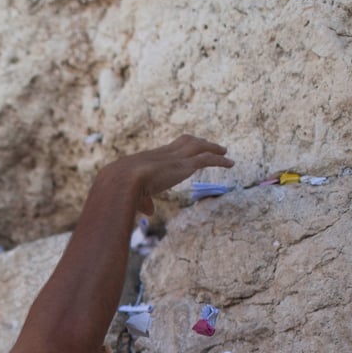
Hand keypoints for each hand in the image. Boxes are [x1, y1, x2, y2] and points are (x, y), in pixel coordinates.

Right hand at [107, 135, 234, 214]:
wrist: (122, 180)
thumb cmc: (120, 189)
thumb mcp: (132, 195)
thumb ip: (144, 202)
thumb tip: (150, 211)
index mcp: (150, 158)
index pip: (168, 150)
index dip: (178, 150)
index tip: (185, 152)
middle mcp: (164, 154)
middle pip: (185, 141)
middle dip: (197, 142)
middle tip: (208, 145)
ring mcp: (175, 158)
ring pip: (199, 146)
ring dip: (213, 148)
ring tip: (224, 151)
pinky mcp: (185, 166)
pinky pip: (207, 159)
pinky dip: (220, 160)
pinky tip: (230, 163)